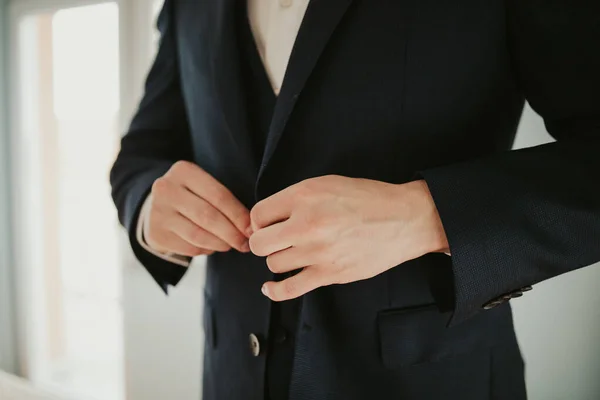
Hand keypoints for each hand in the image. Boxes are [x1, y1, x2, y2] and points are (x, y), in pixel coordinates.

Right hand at [144, 161, 251, 256]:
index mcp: (184, 171)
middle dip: (232, 233)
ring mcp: (158, 212)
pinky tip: (212, 245)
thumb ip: (226, 201)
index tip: (252, 229)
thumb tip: (250, 228)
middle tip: (245, 243)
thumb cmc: (193, 195)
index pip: (219, 195)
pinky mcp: (156, 234)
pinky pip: (189, 248)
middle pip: (208, 216)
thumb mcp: (205, 186)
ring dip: (221, 244)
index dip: (239, 215)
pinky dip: (206, 249)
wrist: (158, 205)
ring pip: (198, 235)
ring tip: (231, 245)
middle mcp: (166, 189)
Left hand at [249, 176, 447, 300]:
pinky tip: (270, 287)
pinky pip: (289, 289)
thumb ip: (295, 198)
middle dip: (264, 242)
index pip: (258, 215)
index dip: (259, 221)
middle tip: (277, 239)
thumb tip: (267, 219)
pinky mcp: (330, 274)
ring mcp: (318, 252)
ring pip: (274, 264)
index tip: (269, 224)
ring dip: (280, 259)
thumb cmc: (367, 199)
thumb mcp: (327, 183)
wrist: (404, 219)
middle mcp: (307, 224)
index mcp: (304, 196)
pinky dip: (275, 291)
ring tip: (294, 252)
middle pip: (259, 243)